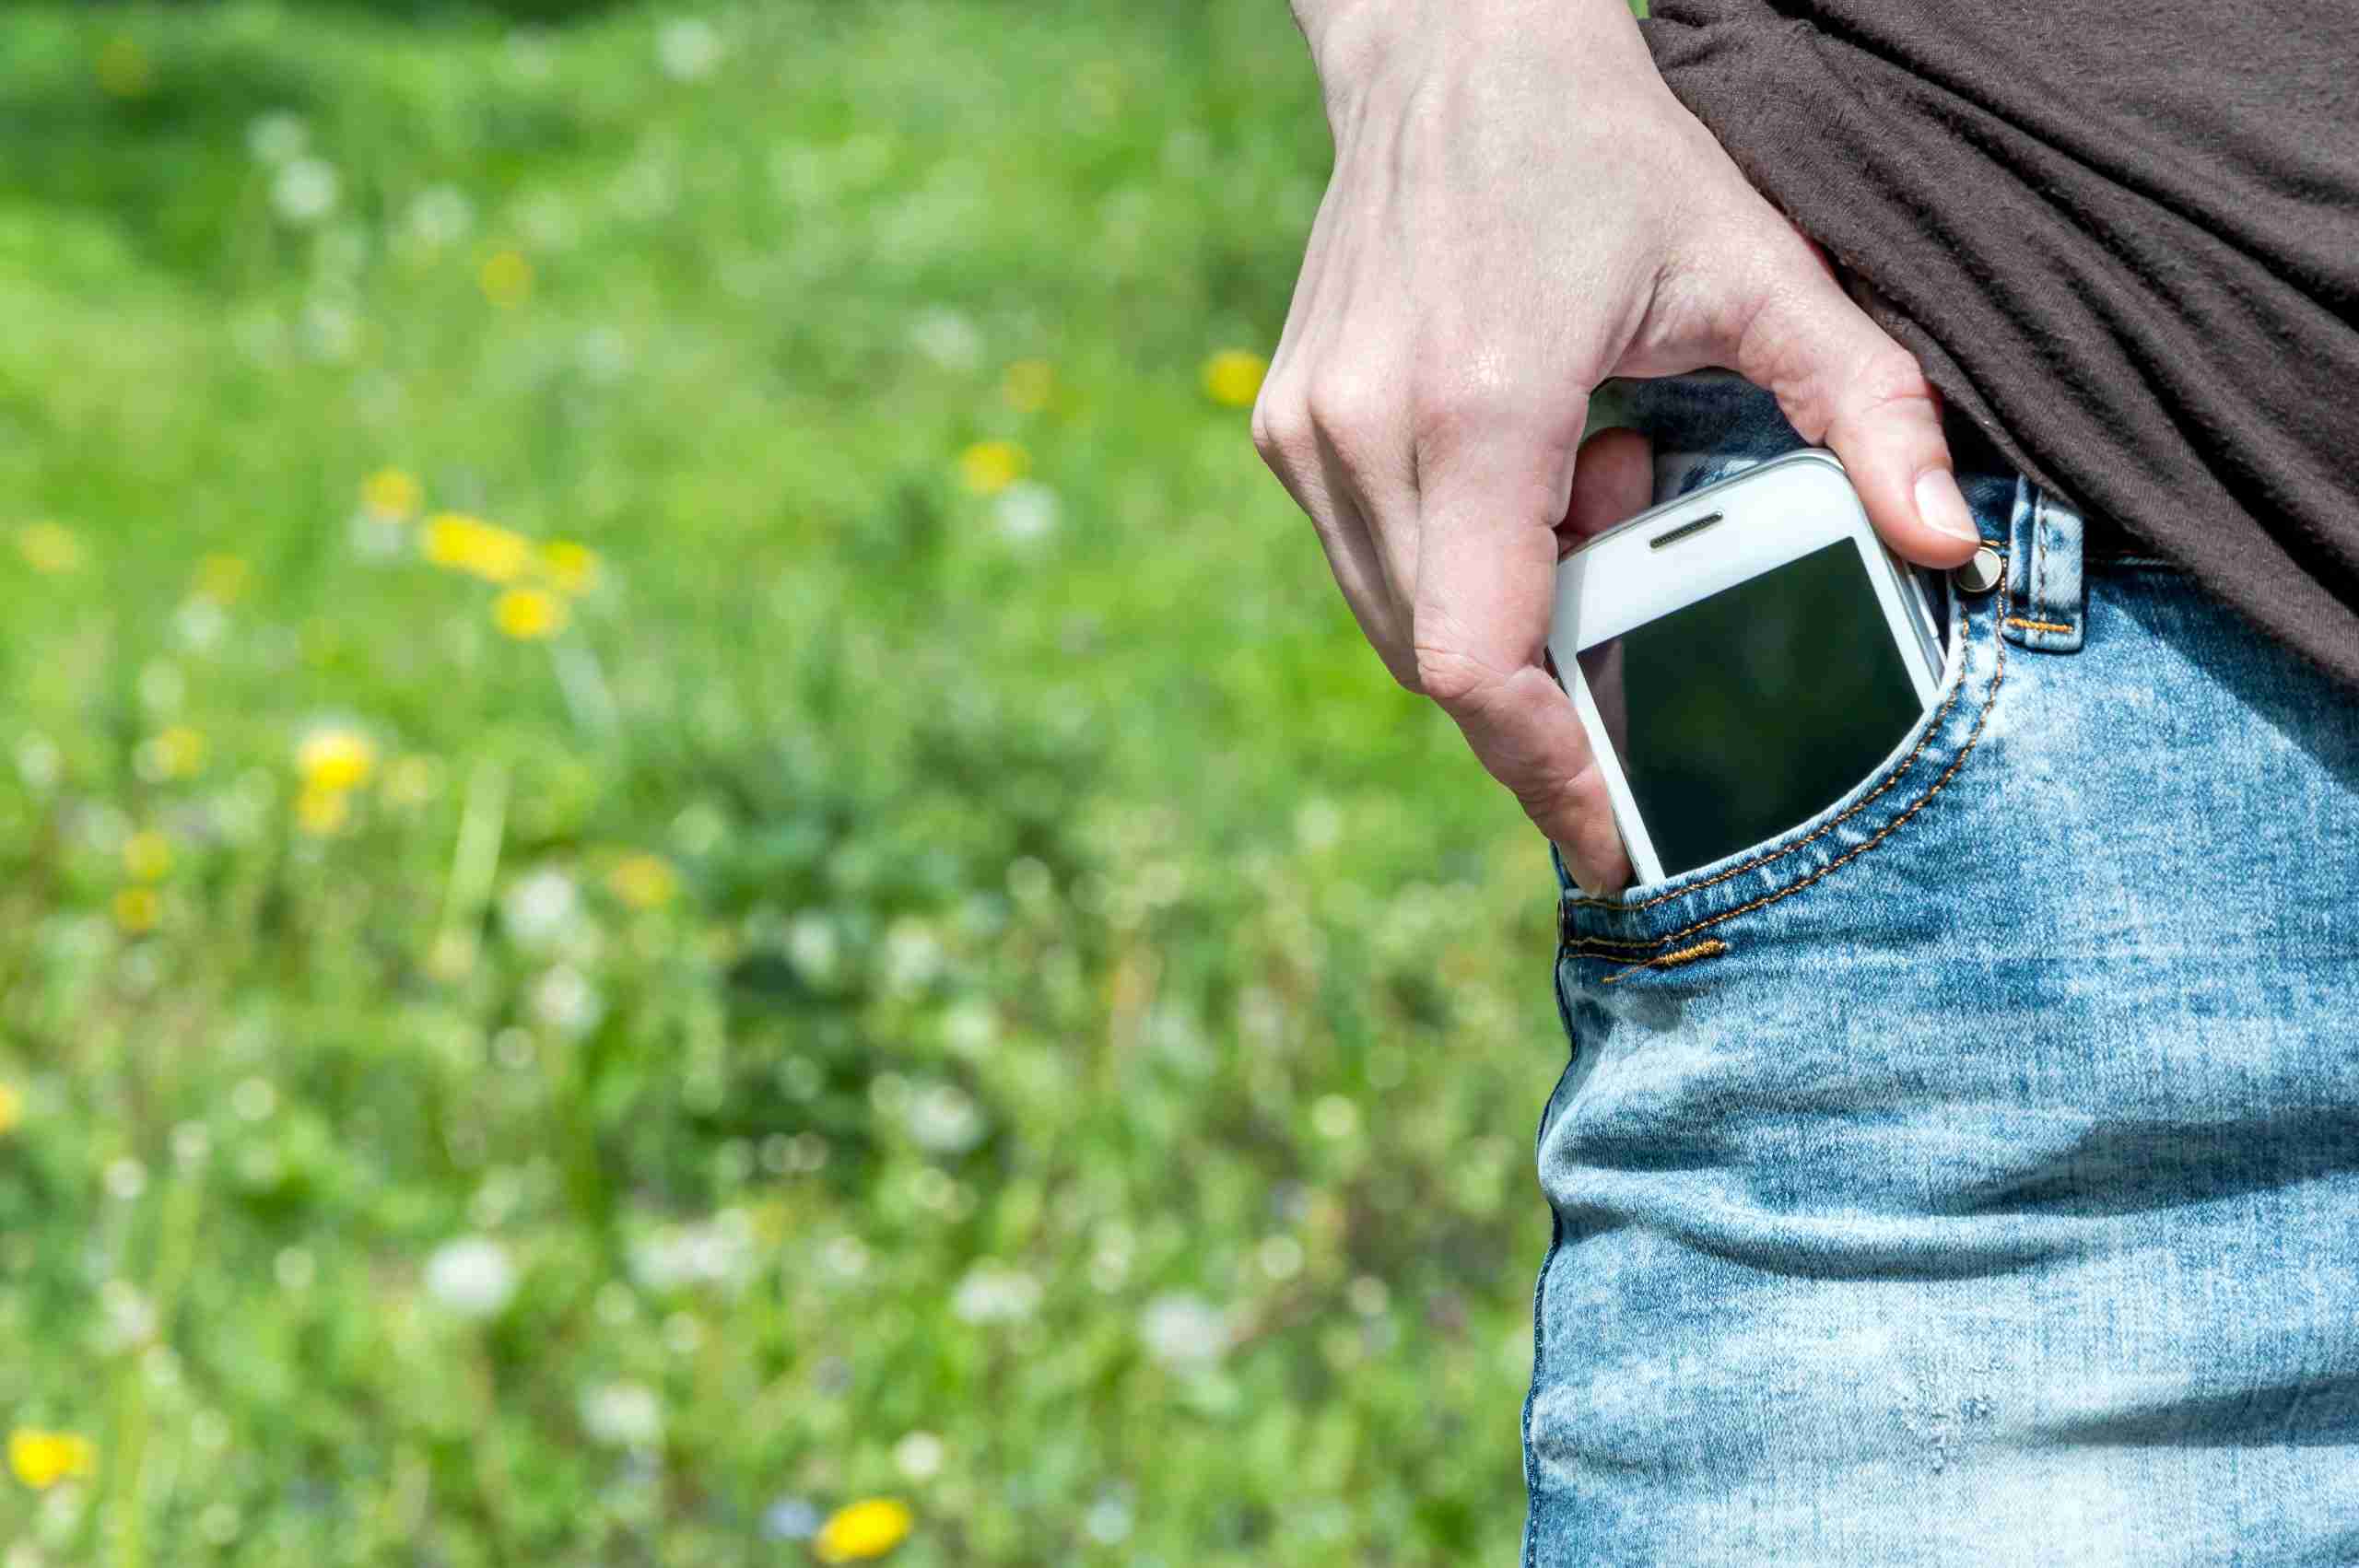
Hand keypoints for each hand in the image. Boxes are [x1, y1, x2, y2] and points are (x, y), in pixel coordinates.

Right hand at [1253, 0, 1979, 894]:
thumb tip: (1949, 539)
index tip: (1608, 833)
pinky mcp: (1290, 426)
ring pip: (1402, 621)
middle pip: (1446, 661)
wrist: (1449, 50)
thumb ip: (1868, 409)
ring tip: (1594, 470)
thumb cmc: (1601, 150)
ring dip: (1509, 606)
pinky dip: (1461, 558)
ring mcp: (1310, 432)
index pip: (1480, 658)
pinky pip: (1374, 563)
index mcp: (1478, 407)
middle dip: (1554, 672)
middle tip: (1638, 571)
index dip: (1548, 769)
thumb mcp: (1759, 268)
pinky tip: (1532, 454)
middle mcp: (1367, 432)